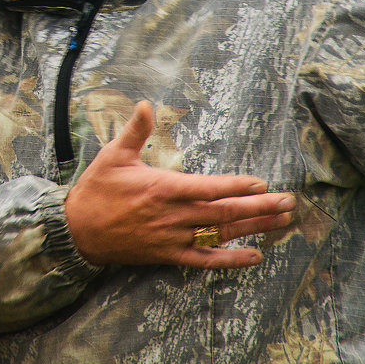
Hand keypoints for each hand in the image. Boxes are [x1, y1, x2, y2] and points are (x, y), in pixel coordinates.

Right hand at [65, 101, 294, 268]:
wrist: (77, 230)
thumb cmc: (96, 189)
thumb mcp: (112, 155)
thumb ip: (134, 131)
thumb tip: (145, 104)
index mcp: (161, 187)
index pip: (209, 187)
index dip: (237, 186)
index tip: (260, 183)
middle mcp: (171, 214)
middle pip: (224, 211)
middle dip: (259, 207)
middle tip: (287, 202)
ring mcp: (171, 237)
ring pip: (220, 233)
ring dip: (253, 228)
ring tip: (281, 221)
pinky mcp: (167, 254)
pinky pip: (204, 259)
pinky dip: (230, 260)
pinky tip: (253, 256)